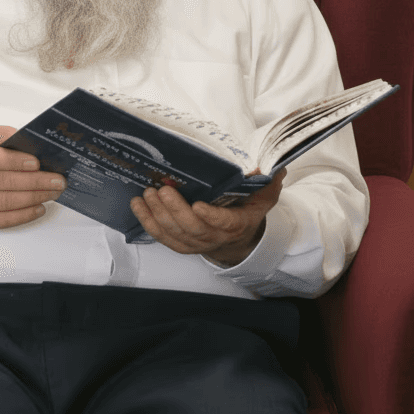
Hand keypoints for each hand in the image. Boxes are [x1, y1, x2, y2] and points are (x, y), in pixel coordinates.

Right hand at [0, 125, 66, 228]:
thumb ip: (3, 136)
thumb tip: (32, 144)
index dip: (16, 161)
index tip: (37, 162)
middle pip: (5, 182)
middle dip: (37, 182)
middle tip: (57, 179)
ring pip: (8, 202)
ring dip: (36, 197)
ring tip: (53, 192)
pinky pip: (3, 220)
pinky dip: (25, 214)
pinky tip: (38, 207)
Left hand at [130, 168, 286, 264]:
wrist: (235, 240)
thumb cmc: (245, 212)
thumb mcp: (262, 198)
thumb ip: (268, 184)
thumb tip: (276, 169)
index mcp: (236, 225)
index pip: (224, 223)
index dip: (211, 217)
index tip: (199, 205)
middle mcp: (214, 237)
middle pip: (192, 228)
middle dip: (175, 210)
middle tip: (162, 189)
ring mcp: (195, 243)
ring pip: (174, 233)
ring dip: (157, 215)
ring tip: (147, 194)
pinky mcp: (180, 244)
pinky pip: (161, 237)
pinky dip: (147, 222)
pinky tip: (137, 205)